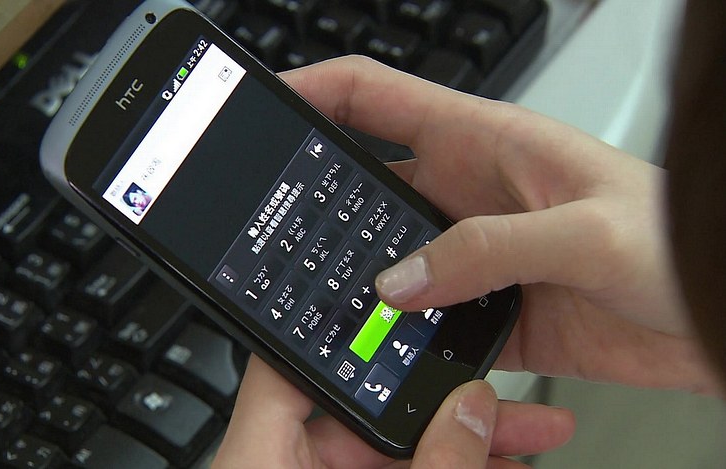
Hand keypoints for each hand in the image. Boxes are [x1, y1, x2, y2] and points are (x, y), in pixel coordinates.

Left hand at [213, 356, 574, 468]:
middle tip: (506, 400)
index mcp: (259, 466)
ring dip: (458, 450)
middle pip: (362, 419)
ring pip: (390, 462)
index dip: (339, 336)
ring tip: (530, 439)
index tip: (399, 318)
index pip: (287, 370)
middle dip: (442, 408)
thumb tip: (472, 411)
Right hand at [280, 56, 720, 394]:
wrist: (722, 315)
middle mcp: (470, 195)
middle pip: (367, 183)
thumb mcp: (589, 230)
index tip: (267, 106)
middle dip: (317, 199)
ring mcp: (474, 255)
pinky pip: (424, 321)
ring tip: (322, 296)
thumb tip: (406, 277)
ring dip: (358, 277)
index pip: (379, 99)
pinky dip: (397, 335)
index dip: (316, 92)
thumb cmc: (679, 240)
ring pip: (389, 259)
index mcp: (488, 143)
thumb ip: (491, 248)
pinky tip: (382, 348)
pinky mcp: (489, 311)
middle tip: (274, 224)